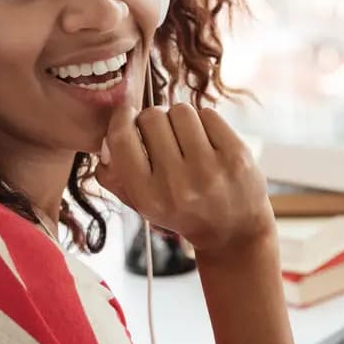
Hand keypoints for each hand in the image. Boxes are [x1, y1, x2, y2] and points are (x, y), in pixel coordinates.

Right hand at [94, 104, 274, 256]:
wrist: (234, 232)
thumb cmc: (183, 212)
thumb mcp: (143, 205)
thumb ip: (114, 176)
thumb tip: (106, 138)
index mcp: (149, 197)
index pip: (122, 139)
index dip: (121, 119)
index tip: (127, 114)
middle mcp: (178, 184)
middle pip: (152, 117)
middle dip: (154, 120)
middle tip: (163, 135)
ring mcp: (210, 168)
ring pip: (180, 111)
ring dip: (179, 119)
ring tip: (186, 138)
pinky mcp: (237, 154)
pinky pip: (208, 114)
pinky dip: (204, 122)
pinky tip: (207, 141)